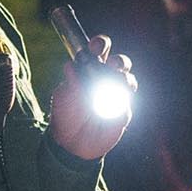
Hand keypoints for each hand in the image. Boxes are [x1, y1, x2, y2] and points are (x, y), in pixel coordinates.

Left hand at [48, 32, 136, 160]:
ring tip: (111, 85)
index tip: (95, 48)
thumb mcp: (63, 98)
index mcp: (88, 69)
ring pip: (127, 77)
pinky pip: (128, 98)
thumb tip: (69, 65)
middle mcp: (105, 77)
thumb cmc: (65, 116)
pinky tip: (113, 102)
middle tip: (111, 64)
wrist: (72, 145)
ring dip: (122, 77)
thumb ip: (69, 83)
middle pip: (118, 61)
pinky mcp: (123, 109)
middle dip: (118, 60)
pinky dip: (123, 96)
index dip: (99, 45)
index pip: (97, 51)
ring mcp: (116, 92)